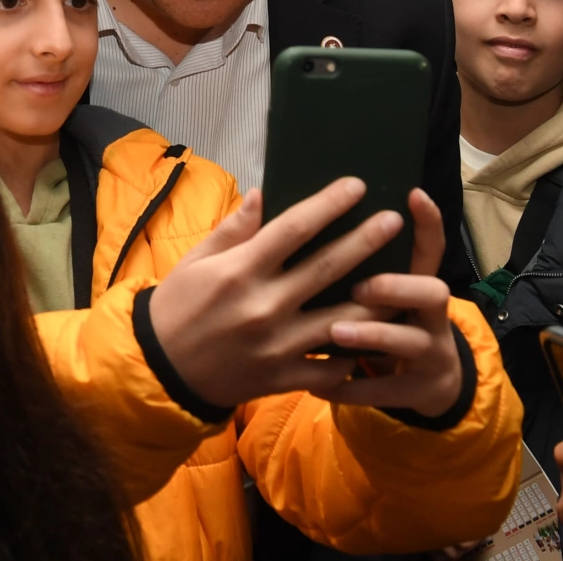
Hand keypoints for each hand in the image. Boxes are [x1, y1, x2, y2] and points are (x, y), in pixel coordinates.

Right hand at [148, 178, 406, 408]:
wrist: (161, 370)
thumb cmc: (178, 307)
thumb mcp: (195, 261)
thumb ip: (232, 229)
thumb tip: (261, 194)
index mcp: (240, 271)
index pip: (294, 229)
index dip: (328, 204)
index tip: (356, 186)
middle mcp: (263, 306)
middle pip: (327, 268)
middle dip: (365, 241)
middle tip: (394, 221)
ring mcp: (276, 345)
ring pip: (340, 321)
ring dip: (375, 299)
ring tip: (401, 280)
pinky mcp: (282, 377)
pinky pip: (328, 368)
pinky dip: (352, 355)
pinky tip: (372, 338)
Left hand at [306, 191, 463, 417]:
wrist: (422, 384)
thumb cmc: (381, 319)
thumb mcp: (373, 290)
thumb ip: (345, 257)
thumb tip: (310, 217)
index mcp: (417, 283)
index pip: (429, 248)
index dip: (429, 222)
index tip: (412, 194)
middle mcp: (430, 315)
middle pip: (433, 292)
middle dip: (398, 286)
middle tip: (360, 285)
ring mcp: (429, 353)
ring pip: (411, 342)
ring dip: (373, 335)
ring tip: (334, 331)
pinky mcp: (417, 390)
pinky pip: (386, 391)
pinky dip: (351, 388)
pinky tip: (317, 385)